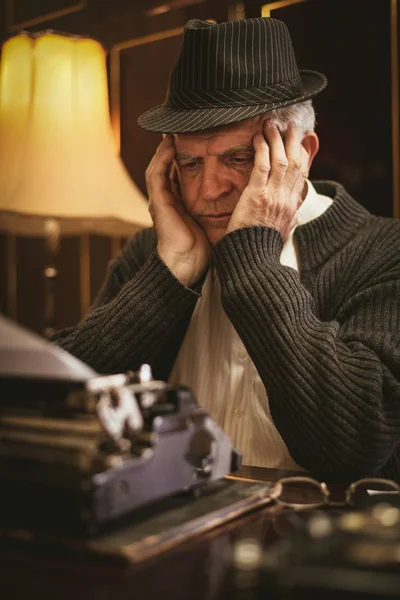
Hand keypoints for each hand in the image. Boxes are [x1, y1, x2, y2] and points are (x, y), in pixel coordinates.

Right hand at [145, 135, 210, 286]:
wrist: (187, 264)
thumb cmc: (204, 248)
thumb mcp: (214, 223)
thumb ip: (221, 208)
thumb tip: (244, 199)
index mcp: (181, 204)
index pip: (182, 175)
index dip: (188, 158)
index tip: (200, 142)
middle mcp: (168, 199)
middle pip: (168, 167)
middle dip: (172, 149)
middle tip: (182, 130)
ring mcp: (160, 200)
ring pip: (158, 166)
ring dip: (164, 148)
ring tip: (172, 132)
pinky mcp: (157, 201)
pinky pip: (155, 174)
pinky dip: (161, 158)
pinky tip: (168, 145)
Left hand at [226, 122, 306, 240]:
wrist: (253, 261)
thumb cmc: (261, 248)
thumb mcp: (282, 232)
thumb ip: (287, 218)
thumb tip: (293, 213)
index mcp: (292, 208)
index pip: (303, 175)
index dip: (304, 155)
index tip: (303, 141)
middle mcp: (287, 199)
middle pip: (297, 163)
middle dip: (294, 141)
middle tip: (291, 125)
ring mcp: (274, 196)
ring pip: (281, 160)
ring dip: (277, 139)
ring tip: (272, 124)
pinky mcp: (257, 195)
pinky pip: (262, 166)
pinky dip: (261, 149)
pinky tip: (258, 138)